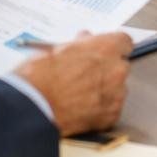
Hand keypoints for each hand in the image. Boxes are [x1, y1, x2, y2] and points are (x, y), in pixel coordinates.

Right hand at [13, 31, 132, 135]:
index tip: (103, 52)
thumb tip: (84, 40)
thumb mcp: (56, 49)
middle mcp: (116, 70)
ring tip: (79, 95)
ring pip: (117, 89)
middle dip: (106, 69)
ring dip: (104, 90)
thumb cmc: (40, 76)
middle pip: (120, 66)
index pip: (124, 42)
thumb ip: (78, 45)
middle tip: (85, 75)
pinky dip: (100, 110)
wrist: (33, 106)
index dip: (111, 47)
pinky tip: (81, 109)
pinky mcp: (111, 116)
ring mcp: (116, 94)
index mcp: (106, 48)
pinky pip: (111, 110)